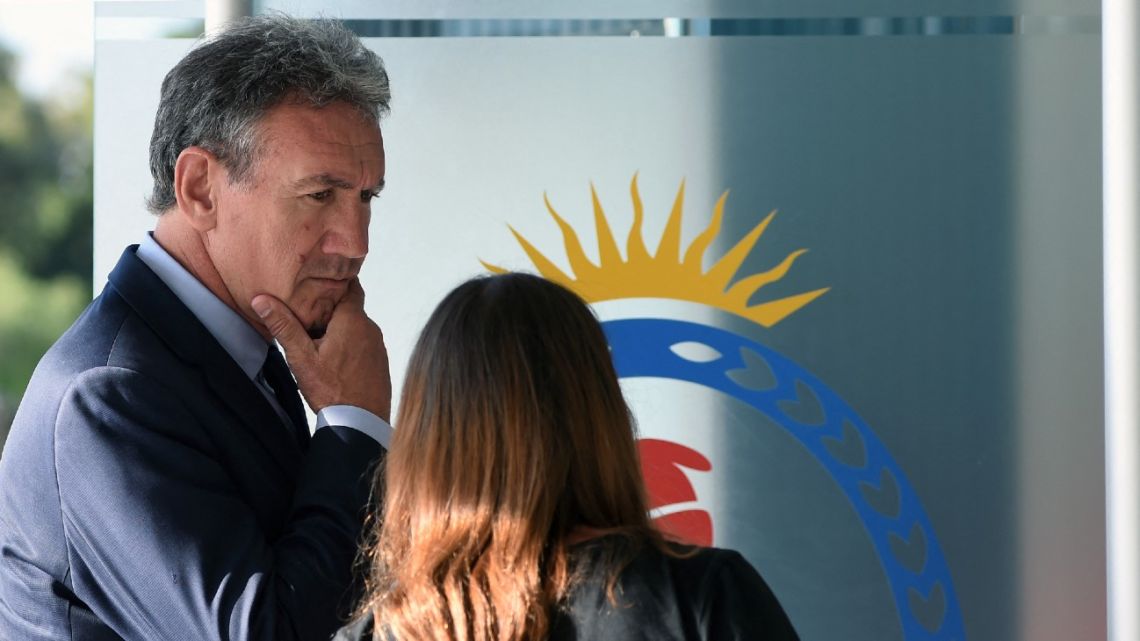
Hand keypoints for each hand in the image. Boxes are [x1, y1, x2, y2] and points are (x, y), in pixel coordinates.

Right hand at [250, 279, 391, 420]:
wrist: (362, 424)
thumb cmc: (332, 391)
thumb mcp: (301, 357)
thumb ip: (284, 326)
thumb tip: (262, 300)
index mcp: (353, 320)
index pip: (350, 285)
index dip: (335, 279)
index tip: (318, 279)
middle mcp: (370, 328)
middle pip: (350, 307)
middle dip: (331, 306)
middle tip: (307, 310)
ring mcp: (378, 346)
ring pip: (357, 326)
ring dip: (340, 327)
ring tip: (316, 336)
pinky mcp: (380, 362)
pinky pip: (364, 344)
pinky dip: (350, 344)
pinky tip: (333, 358)